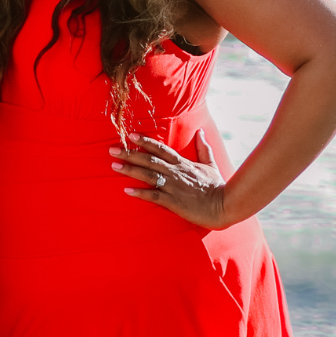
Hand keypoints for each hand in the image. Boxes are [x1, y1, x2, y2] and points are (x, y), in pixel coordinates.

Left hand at [109, 130, 229, 228]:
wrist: (224, 205)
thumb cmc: (217, 186)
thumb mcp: (210, 163)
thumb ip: (203, 147)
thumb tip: (201, 131)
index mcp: (182, 163)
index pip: (160, 149)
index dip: (145, 142)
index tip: (130, 135)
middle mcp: (175, 172)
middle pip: (149, 160)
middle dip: (129, 154)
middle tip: (112, 150)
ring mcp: (173, 186)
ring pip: (148, 175)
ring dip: (130, 170)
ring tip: (114, 166)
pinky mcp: (173, 201)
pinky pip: (153, 196)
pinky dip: (140, 193)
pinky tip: (126, 190)